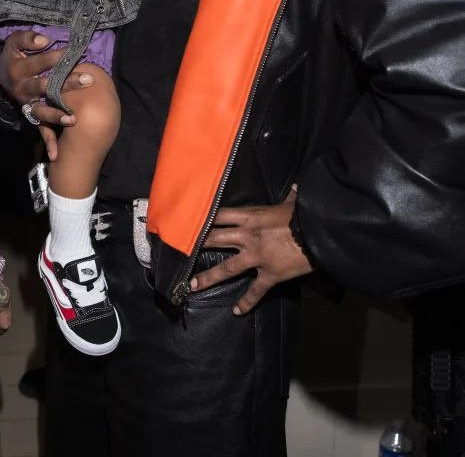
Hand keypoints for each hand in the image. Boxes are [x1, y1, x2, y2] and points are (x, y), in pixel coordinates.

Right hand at [0, 29, 94, 160]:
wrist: (1, 76)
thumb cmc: (14, 56)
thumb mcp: (14, 42)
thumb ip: (27, 39)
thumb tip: (44, 40)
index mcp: (19, 71)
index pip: (40, 63)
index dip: (56, 58)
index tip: (73, 54)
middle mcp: (23, 89)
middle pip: (45, 87)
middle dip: (67, 84)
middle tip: (88, 80)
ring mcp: (27, 104)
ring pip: (43, 110)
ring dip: (57, 115)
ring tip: (74, 119)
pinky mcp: (31, 115)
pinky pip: (40, 128)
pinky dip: (48, 141)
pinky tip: (56, 153)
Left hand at [191, 200, 312, 314]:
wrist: (321, 235)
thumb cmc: (305, 215)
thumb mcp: (293, 203)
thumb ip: (289, 197)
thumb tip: (295, 187)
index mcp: (251, 216)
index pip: (219, 215)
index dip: (202, 218)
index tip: (186, 222)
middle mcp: (248, 236)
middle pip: (215, 239)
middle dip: (196, 246)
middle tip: (179, 253)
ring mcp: (257, 257)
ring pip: (227, 268)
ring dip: (209, 277)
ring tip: (193, 286)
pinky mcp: (270, 275)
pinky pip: (255, 290)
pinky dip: (246, 302)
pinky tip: (237, 311)